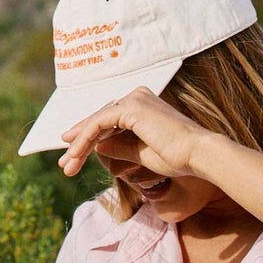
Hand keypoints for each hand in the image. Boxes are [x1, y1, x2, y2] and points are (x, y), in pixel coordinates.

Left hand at [59, 86, 216, 179]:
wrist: (197, 155)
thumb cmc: (178, 158)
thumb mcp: (141, 154)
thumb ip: (119, 147)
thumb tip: (98, 146)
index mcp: (142, 106)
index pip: (108, 123)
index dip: (88, 141)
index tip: (73, 158)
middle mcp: (136, 97)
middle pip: (99, 121)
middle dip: (79, 144)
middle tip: (65, 165)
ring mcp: (133, 99)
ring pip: (96, 122)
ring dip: (79, 145)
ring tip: (66, 165)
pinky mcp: (130, 107)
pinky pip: (99, 124)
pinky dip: (85, 139)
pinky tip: (74, 154)